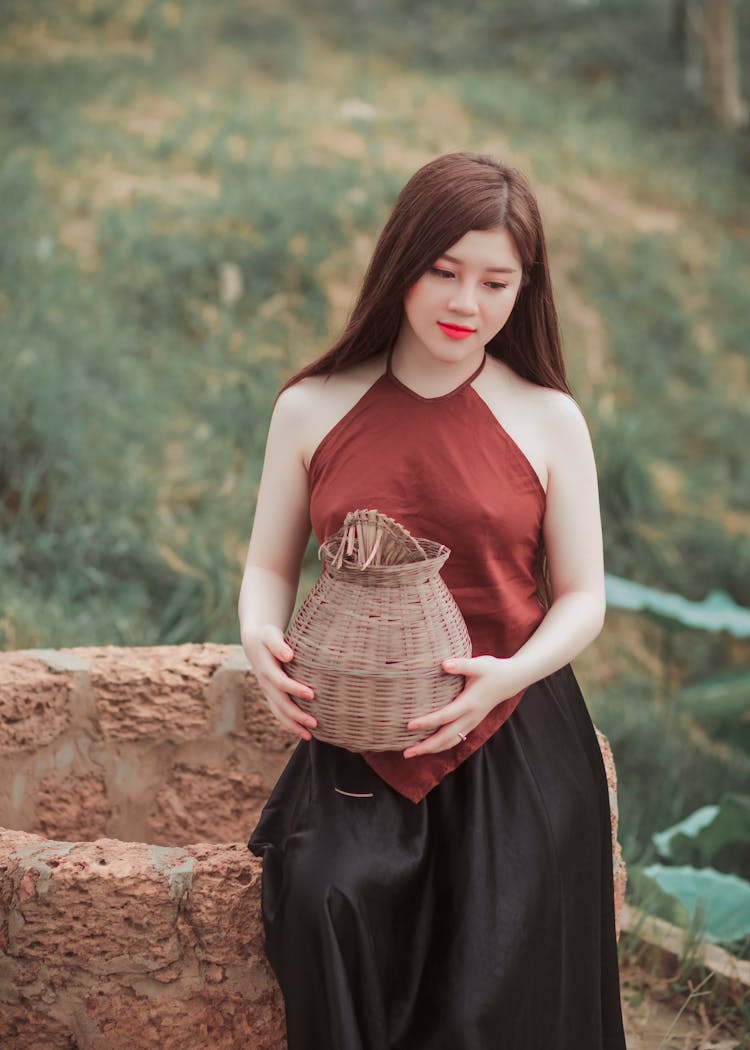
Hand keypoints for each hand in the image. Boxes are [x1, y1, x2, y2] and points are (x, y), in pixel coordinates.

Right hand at [242, 624, 317, 740]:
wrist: (254, 642)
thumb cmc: (267, 636)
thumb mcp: (270, 635)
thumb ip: (278, 644)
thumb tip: (289, 655)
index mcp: (266, 668)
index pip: (280, 682)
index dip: (294, 689)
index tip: (311, 694)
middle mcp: (265, 683)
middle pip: (280, 703)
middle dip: (296, 714)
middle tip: (315, 722)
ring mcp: (267, 692)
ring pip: (278, 712)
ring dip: (293, 725)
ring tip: (310, 735)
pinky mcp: (271, 696)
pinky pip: (279, 713)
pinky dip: (290, 724)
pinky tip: (303, 733)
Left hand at [402, 655, 519, 758]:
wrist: (511, 680)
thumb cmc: (492, 670)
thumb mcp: (479, 664)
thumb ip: (461, 665)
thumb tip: (444, 664)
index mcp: (469, 703)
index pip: (445, 716)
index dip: (427, 722)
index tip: (409, 725)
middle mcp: (470, 717)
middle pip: (446, 738)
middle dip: (426, 747)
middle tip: (406, 753)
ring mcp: (472, 722)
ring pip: (451, 742)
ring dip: (432, 749)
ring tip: (412, 753)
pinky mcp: (472, 723)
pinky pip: (455, 739)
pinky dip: (441, 745)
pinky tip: (429, 746)